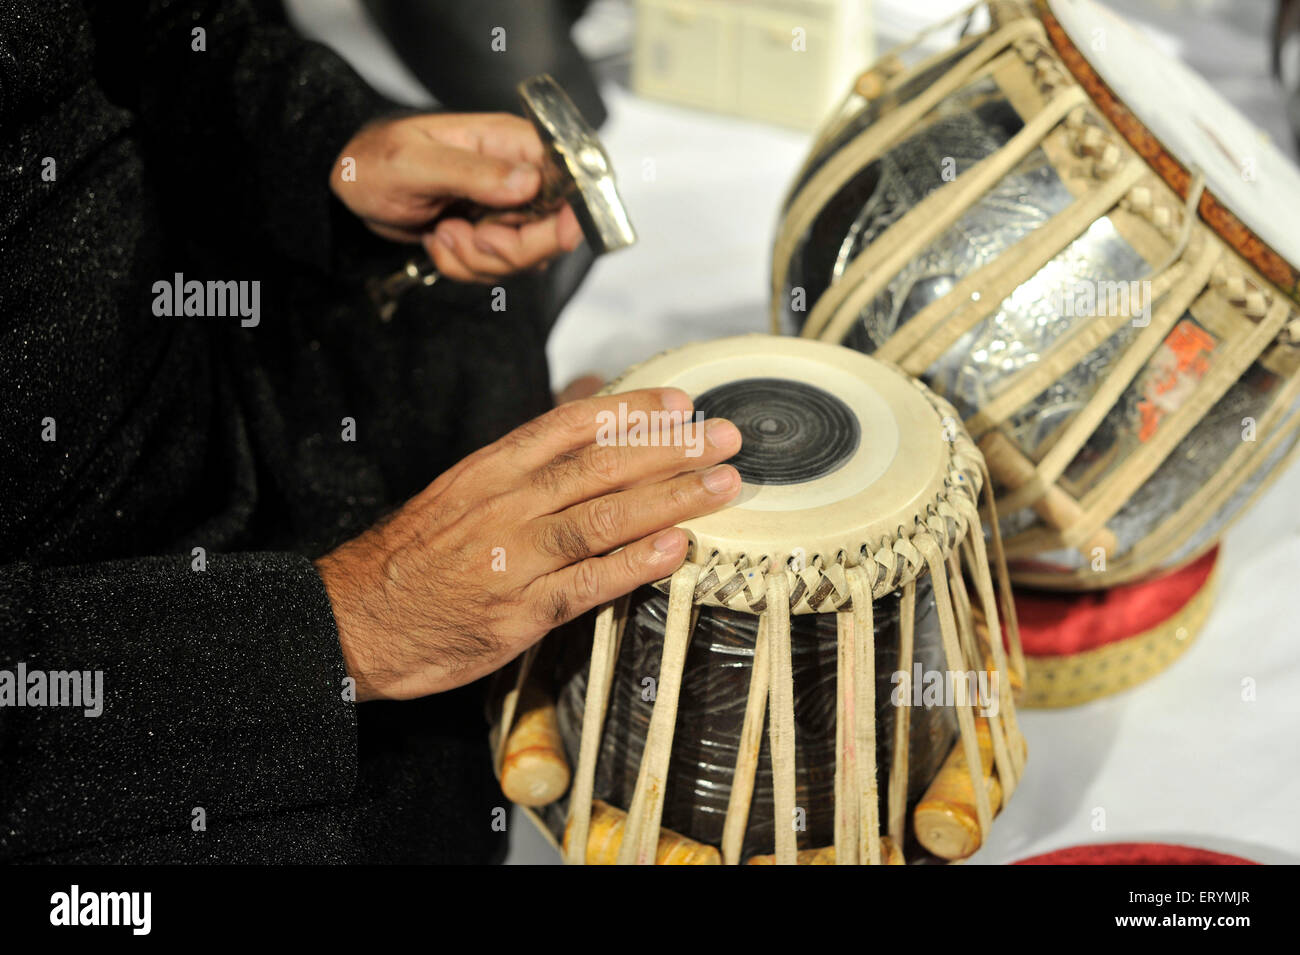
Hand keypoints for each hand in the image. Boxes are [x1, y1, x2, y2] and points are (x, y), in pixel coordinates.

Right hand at [315, 389, 742, 700]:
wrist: (351, 621)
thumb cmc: (413, 559)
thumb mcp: (457, 493)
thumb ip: (520, 466)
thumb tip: (584, 425)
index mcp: (488, 471)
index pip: (569, 425)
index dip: (631, 409)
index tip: (680, 399)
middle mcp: (503, 506)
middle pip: (598, 466)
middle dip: (670, 448)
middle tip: (725, 436)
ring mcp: (510, 559)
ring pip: (601, 519)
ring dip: (669, 499)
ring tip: (722, 486)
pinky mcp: (516, 613)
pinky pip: (585, 583)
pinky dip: (634, 565)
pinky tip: (676, 548)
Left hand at [330, 112, 583, 281]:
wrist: (352, 186)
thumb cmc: (375, 160)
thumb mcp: (416, 162)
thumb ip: (475, 172)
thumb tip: (529, 181)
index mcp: (510, 144)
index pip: (569, 176)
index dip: (572, 211)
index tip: (559, 234)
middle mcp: (517, 176)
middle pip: (553, 229)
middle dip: (509, 248)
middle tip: (469, 235)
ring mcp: (506, 209)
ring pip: (525, 258)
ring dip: (478, 260)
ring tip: (443, 233)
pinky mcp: (491, 236)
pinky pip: (497, 270)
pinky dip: (465, 267)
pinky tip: (439, 241)